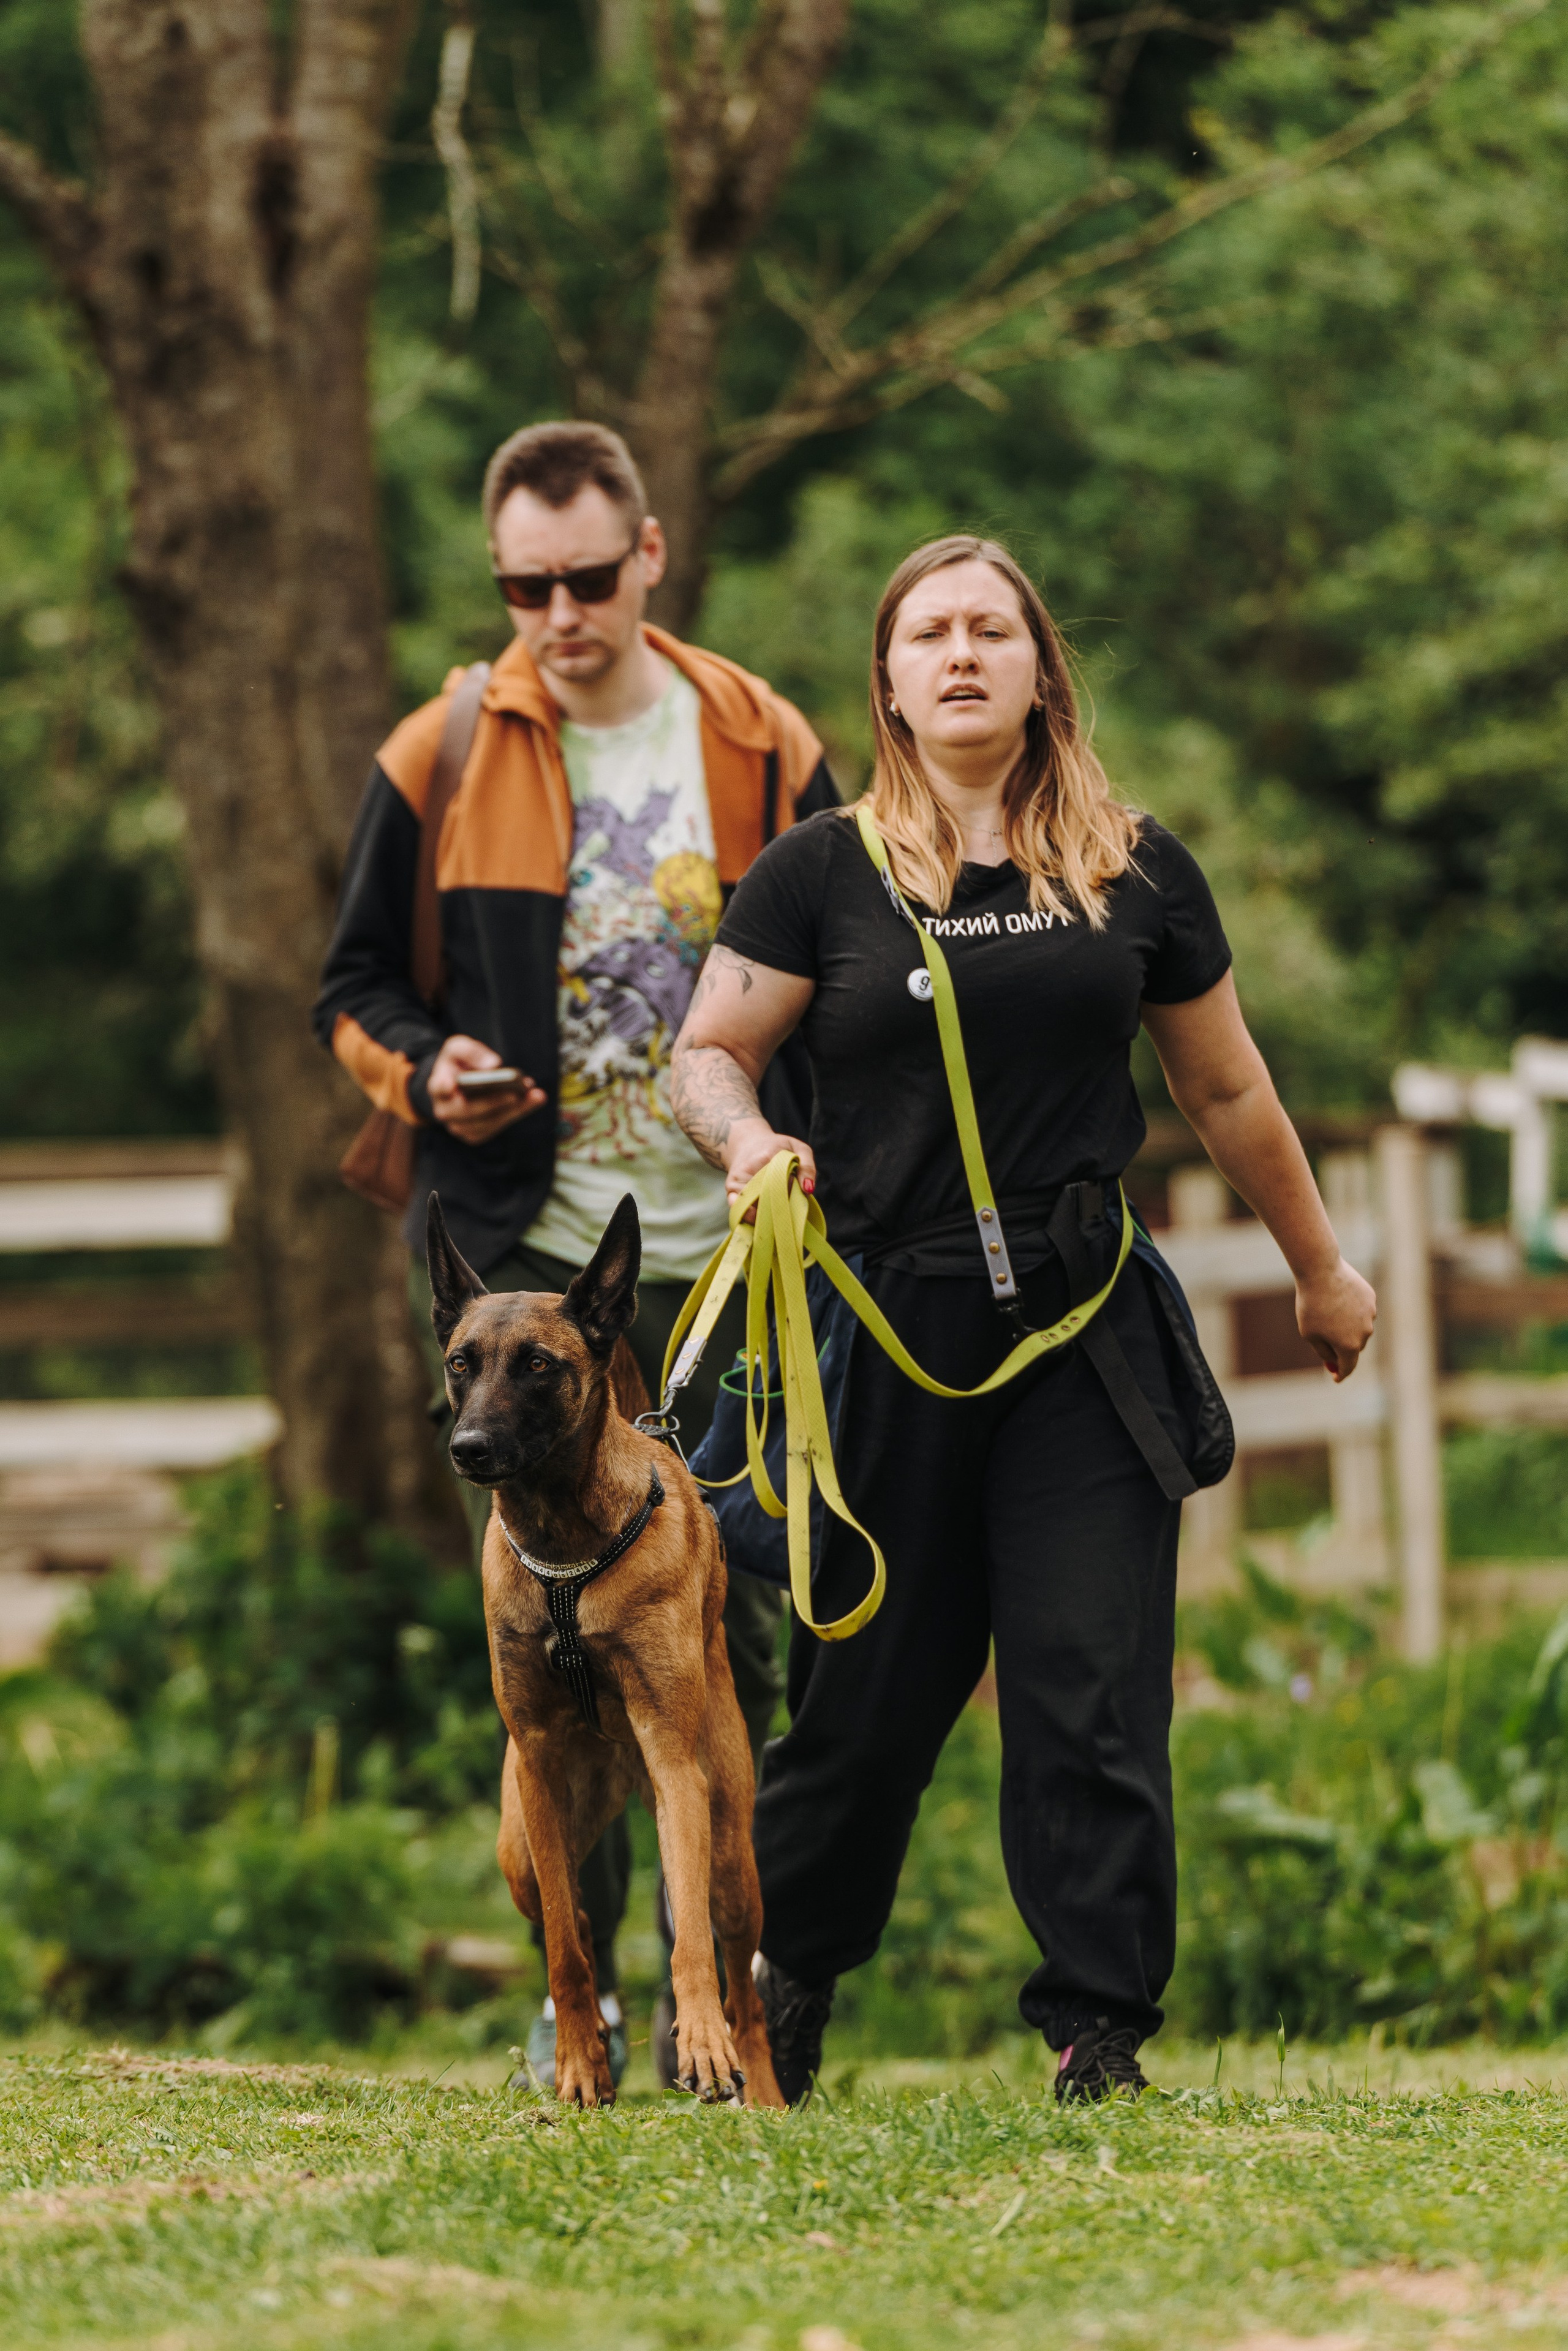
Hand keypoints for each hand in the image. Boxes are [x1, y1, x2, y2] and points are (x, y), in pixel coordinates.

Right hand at [427, 1034, 545, 1144]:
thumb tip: (493, 1065)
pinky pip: (496, 1127)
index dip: (444, 1087)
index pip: (439, 1087)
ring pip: (486, 1123)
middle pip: (469, 1110)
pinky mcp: (474, 1134)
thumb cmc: (457, 1064)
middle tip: (517, 1092)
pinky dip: (516, 1114)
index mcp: (438, 1086)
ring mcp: (458, 1126)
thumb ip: (471, 1051)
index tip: (451, 1084)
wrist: (456, 1084)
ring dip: (513, 1110)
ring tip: (535, 1096)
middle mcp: (445, 1110)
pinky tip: (532, 1101)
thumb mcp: (458, 1048)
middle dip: (495, 1101)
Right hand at [723, 1117, 816, 1213]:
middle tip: (789, 1201)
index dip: (794, 1191)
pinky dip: (751, 1218)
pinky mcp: (730, 1193)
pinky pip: (740, 1212)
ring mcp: (737, 1183)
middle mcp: (749, 1171)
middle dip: (783, 1204)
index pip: (787, 1183)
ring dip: (768, 1215)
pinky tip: (762, 1218)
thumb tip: (808, 1189)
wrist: (747, 1142)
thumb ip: (807, 1166)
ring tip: (776, 1210)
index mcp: (768, 1157)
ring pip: (754, 1209)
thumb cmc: (776, 1148)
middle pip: (771, 1199)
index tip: (799, 1192)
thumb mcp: (797, 1149)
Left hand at [1296, 1256, 1376, 1381]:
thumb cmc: (1310, 1305)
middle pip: (1353, 1347)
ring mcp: (1371, 1314)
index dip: (1340, 1374)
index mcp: (1349, 1346)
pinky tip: (1337, 1298)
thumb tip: (1334, 1361)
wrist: (1320, 1271)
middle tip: (1326, 1341)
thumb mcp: (1309, 1334)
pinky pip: (1361, 1310)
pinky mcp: (1371, 1298)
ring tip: (1327, 1310)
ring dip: (1346, 1325)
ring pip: (1358, 1327)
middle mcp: (1365, 1333)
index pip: (1348, 1367)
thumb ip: (1324, 1352)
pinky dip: (1351, 1309)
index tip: (1335, 1378)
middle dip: (1341, 1347)